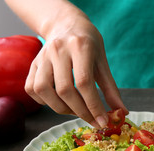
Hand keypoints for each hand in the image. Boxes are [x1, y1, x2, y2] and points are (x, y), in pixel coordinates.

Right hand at [25, 12, 127, 127]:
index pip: (84, 82)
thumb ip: (111, 89)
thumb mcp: (103, 62)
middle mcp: (58, 50)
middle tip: (92, 120)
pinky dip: (44, 101)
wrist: (66, 24)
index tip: (102, 122)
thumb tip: (121, 113)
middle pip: (65, 90)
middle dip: (80, 112)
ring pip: (44, 90)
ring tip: (75, 110)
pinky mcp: (33, 64)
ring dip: (61, 108)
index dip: (94, 106)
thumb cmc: (88, 44)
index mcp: (80, 46)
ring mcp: (42, 56)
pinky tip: (59, 101)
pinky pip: (32, 89)